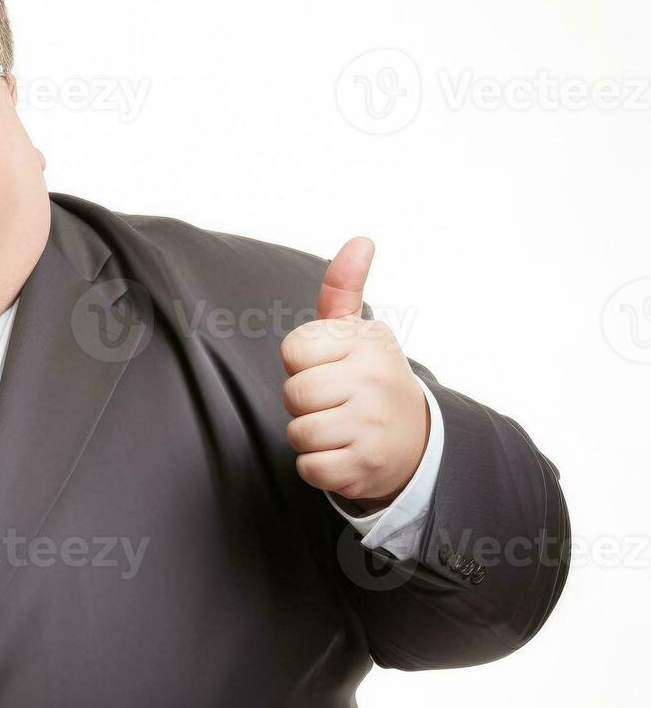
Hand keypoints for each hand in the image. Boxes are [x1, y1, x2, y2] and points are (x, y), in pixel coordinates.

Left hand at [279, 237, 427, 507]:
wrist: (415, 443)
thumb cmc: (368, 380)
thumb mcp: (360, 333)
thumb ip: (344, 288)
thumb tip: (360, 240)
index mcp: (369, 342)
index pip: (293, 350)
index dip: (302, 363)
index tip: (329, 368)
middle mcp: (375, 380)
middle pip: (293, 394)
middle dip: (304, 403)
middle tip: (335, 402)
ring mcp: (373, 426)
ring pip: (297, 433)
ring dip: (310, 436)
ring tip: (340, 427)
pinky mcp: (366, 467)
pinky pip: (308, 468)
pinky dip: (317, 466)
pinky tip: (344, 453)